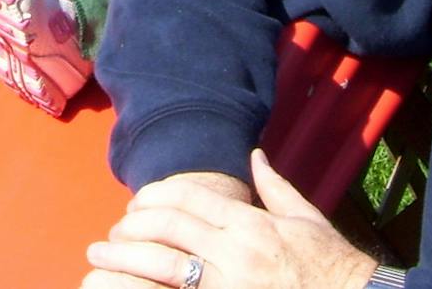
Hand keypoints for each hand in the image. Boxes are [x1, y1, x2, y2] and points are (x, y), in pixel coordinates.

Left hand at [81, 151, 376, 288]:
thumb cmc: (331, 266)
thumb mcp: (306, 220)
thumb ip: (274, 186)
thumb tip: (254, 154)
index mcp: (251, 224)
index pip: (188, 197)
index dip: (153, 196)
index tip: (135, 204)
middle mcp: (236, 253)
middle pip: (168, 227)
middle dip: (132, 226)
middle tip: (112, 233)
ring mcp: (229, 287)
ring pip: (164, 266)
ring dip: (125, 259)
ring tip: (100, 258)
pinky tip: (128, 287)